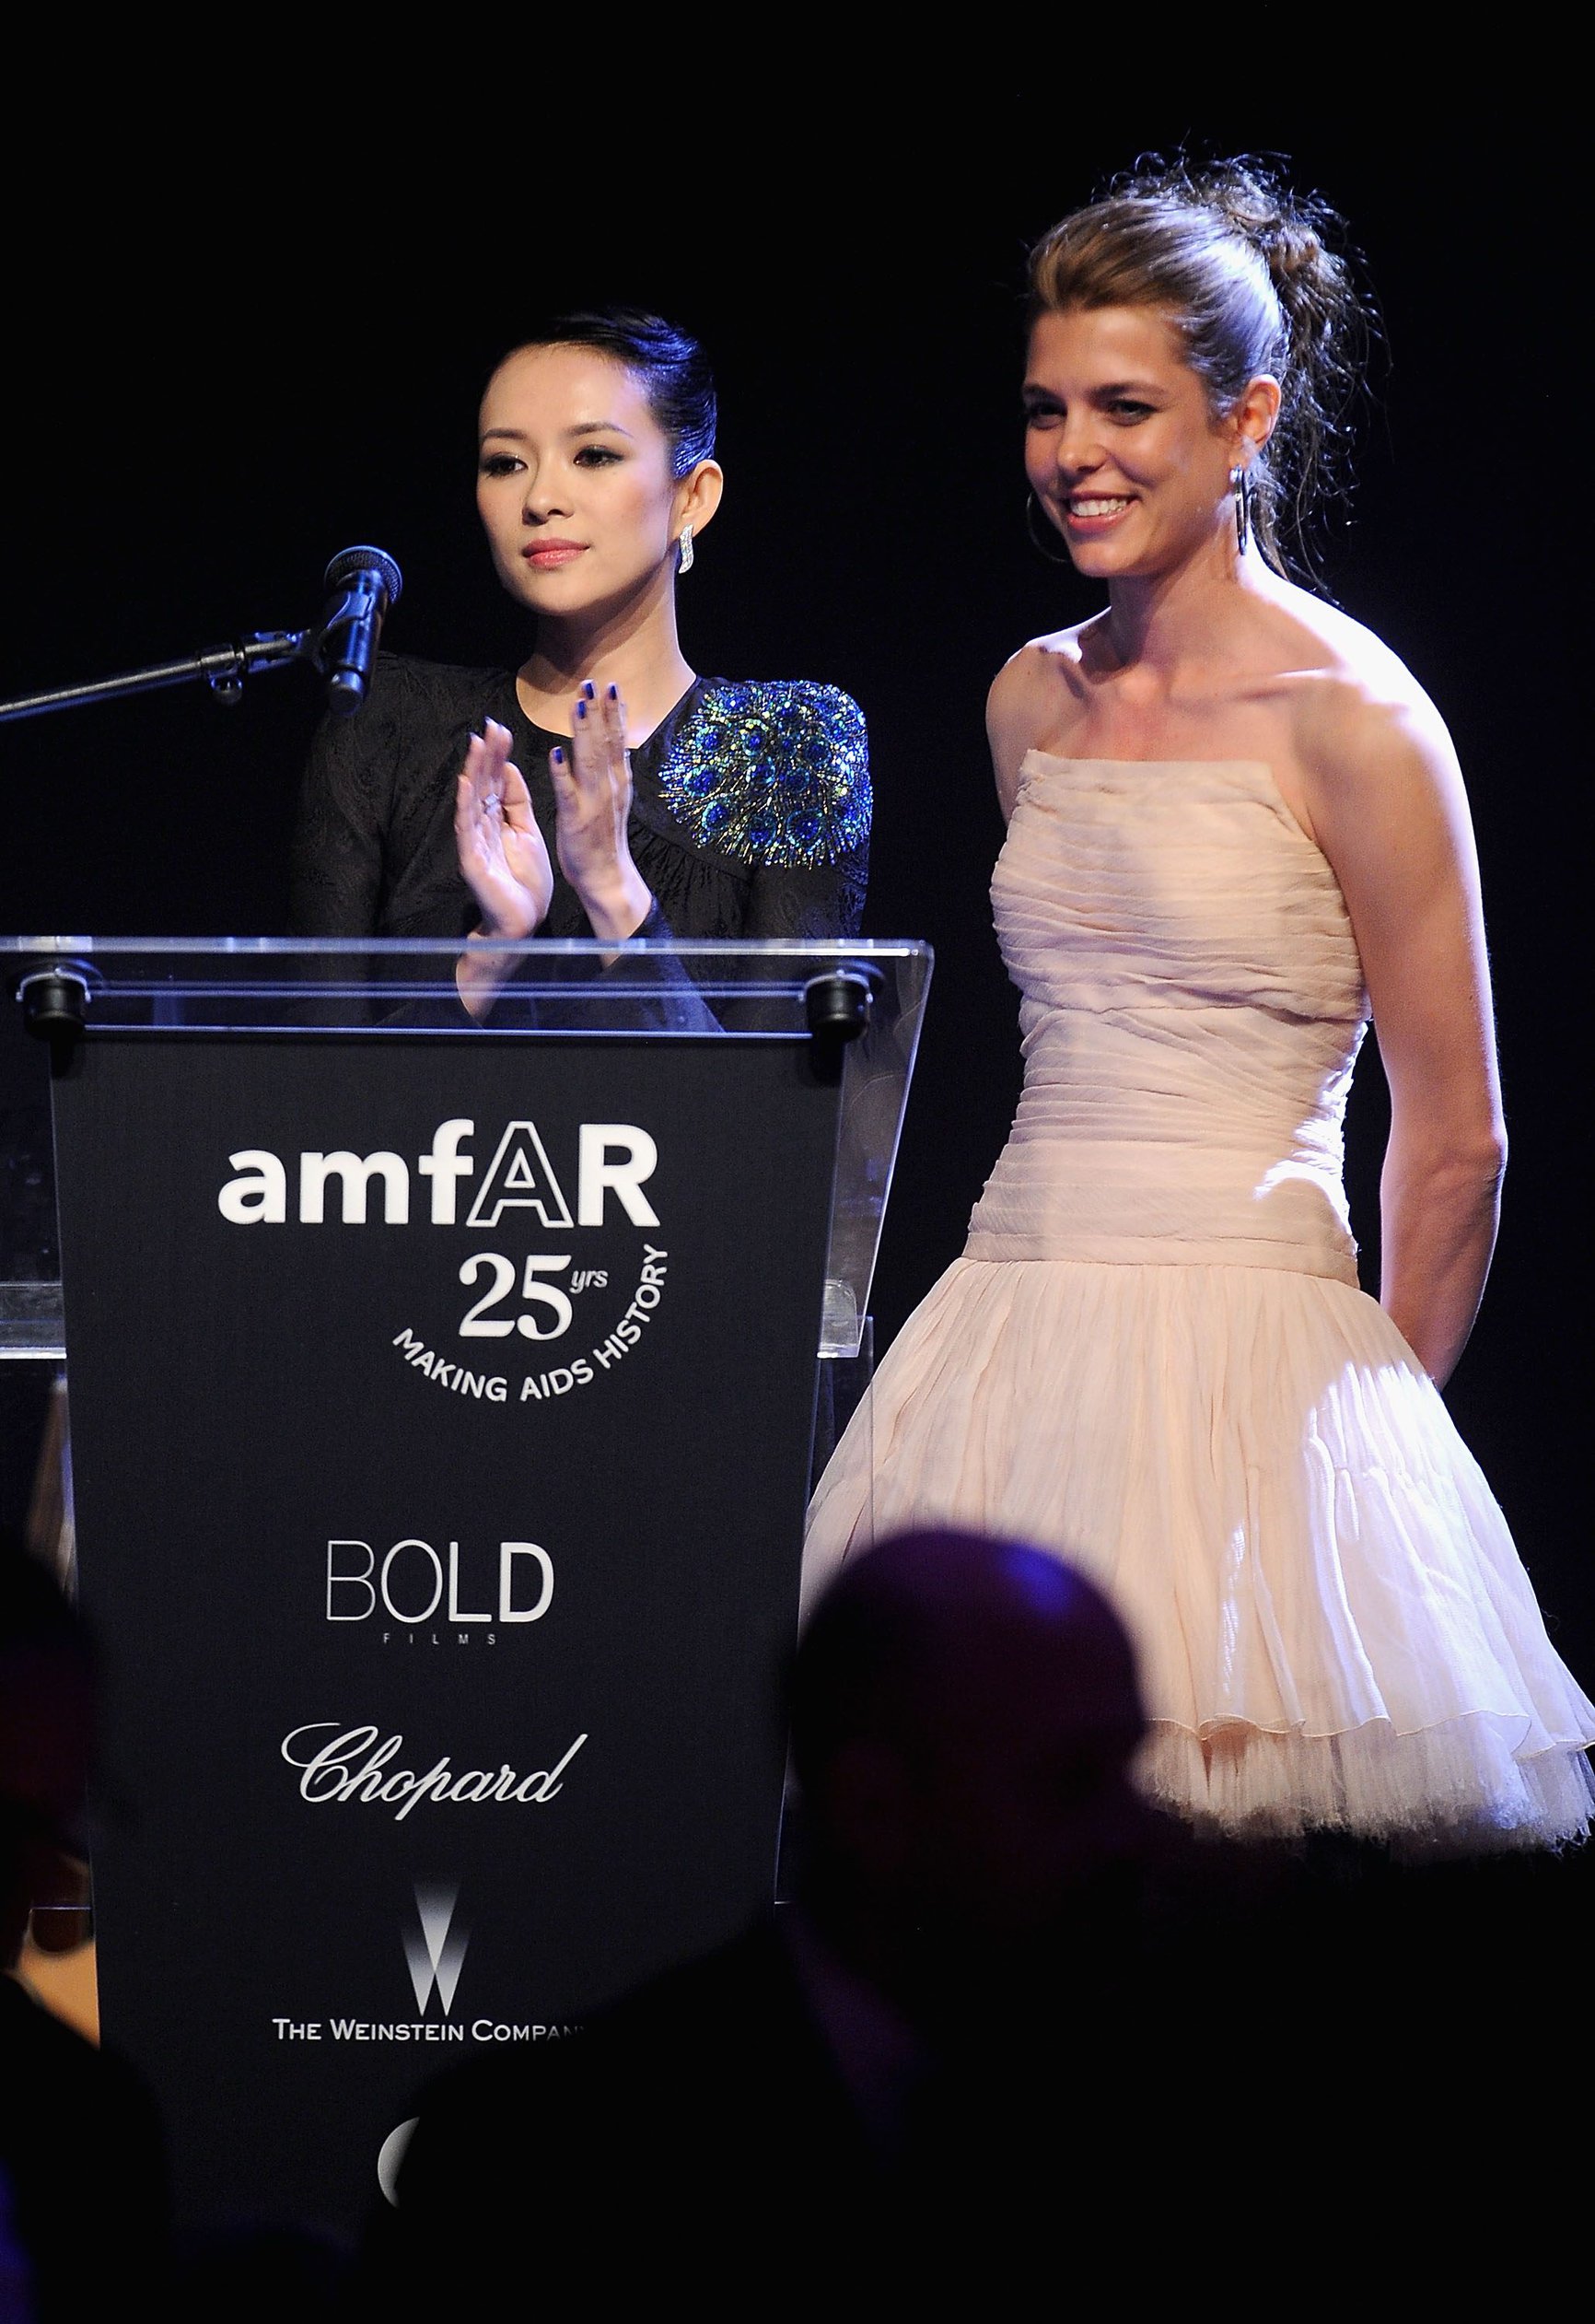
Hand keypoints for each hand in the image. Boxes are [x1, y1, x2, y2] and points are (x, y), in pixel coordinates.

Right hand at [455, 719, 553, 939]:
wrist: (524, 920)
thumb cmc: (525, 881)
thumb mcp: (528, 831)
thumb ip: (517, 802)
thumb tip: (508, 768)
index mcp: (497, 819)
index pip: (494, 781)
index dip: (497, 756)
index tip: (501, 730)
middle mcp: (482, 827)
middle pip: (481, 784)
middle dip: (485, 755)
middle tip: (489, 727)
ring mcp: (474, 843)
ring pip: (472, 800)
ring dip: (473, 772)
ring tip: (476, 746)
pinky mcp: (472, 860)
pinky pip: (467, 830)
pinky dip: (465, 806)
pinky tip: (466, 785)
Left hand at [550, 681, 653, 940]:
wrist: (608, 878)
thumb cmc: (605, 840)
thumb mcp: (615, 800)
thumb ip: (615, 771)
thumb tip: (619, 743)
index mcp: (617, 782)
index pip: (617, 741)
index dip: (614, 713)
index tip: (610, 686)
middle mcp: (609, 787)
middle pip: (605, 743)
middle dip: (600, 712)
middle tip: (595, 683)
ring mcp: (593, 801)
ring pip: (589, 759)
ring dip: (584, 731)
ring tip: (580, 704)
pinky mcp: (575, 818)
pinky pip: (567, 790)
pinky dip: (562, 770)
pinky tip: (556, 750)